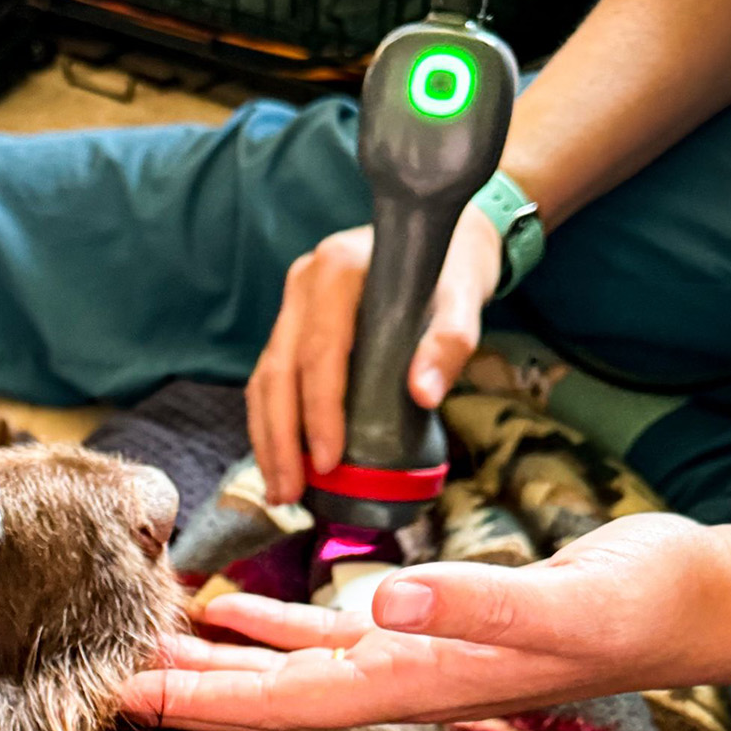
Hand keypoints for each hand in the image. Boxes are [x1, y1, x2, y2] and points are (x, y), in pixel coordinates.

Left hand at [122, 513, 730, 730]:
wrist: (680, 601)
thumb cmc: (630, 608)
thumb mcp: (558, 603)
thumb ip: (473, 603)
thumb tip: (384, 602)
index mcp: (410, 681)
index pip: (282, 701)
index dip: (202, 703)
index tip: (125, 700)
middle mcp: (395, 678)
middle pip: (264, 692)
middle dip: (183, 688)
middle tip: (101, 675)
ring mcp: (405, 653)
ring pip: (283, 663)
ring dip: (214, 659)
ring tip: (146, 646)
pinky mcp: (420, 622)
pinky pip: (324, 629)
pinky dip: (271, 624)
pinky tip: (232, 609)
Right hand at [247, 204, 502, 505]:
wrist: (445, 238)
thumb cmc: (453, 271)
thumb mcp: (465, 301)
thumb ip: (449, 343)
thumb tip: (423, 394)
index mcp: (337, 269)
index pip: (319, 351)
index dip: (319, 411)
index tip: (327, 461)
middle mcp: (303, 283)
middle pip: (279, 372)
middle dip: (281, 439)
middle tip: (290, 493)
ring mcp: (292, 304)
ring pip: (265, 379)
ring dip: (268, 439)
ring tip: (281, 491)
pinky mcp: (291, 326)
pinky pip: (271, 379)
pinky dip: (272, 423)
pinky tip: (281, 461)